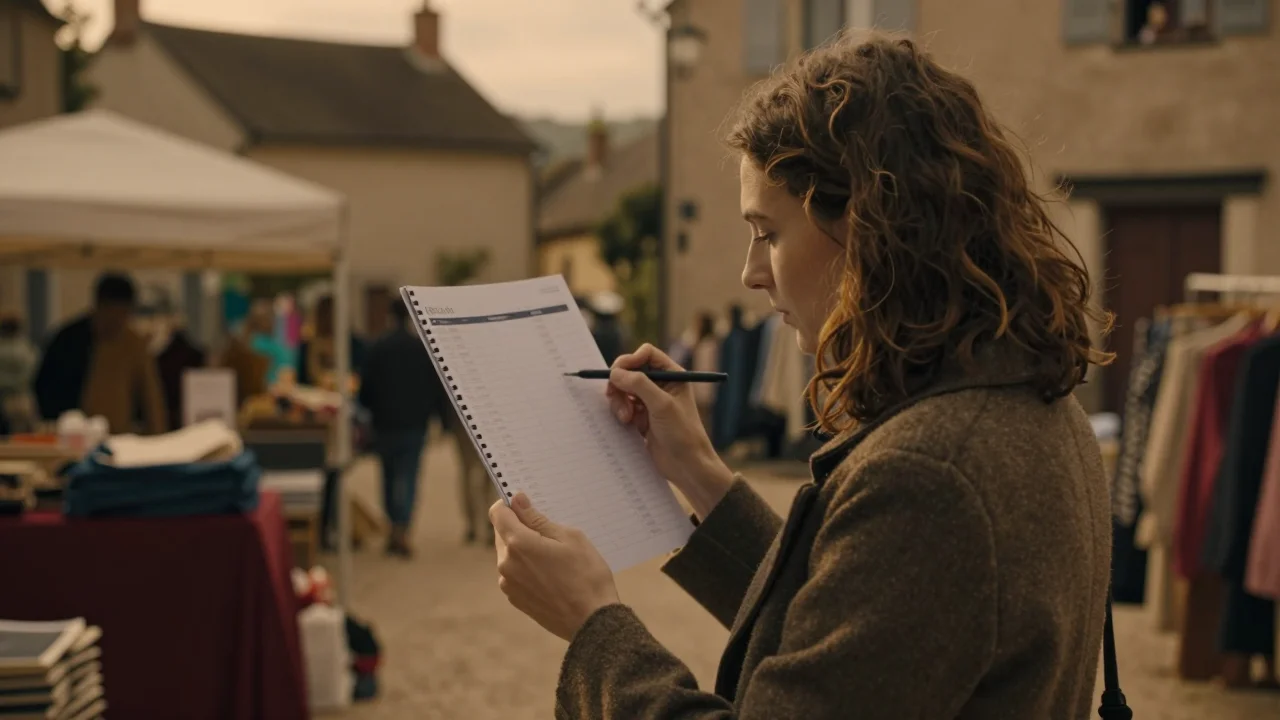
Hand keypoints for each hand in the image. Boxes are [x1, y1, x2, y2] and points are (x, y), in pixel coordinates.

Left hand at [489, 493, 619, 641]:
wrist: (592, 621)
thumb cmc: (587, 575)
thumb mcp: (569, 537)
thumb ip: (538, 518)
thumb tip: (517, 501)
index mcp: (518, 544)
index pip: (498, 513)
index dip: (509, 504)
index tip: (525, 505)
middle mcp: (506, 564)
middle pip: (502, 533)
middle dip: (520, 527)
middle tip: (549, 533)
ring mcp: (509, 584)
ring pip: (508, 554)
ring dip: (523, 549)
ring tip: (553, 557)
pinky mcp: (515, 598)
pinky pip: (514, 573)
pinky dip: (526, 567)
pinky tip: (550, 574)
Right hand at [607, 344, 734, 519]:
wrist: (686, 465)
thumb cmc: (683, 433)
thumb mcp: (661, 405)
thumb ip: (639, 384)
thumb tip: (616, 373)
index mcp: (672, 375)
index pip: (646, 354)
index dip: (630, 360)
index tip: (618, 373)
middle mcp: (661, 385)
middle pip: (631, 371)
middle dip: (621, 383)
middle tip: (614, 395)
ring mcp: (650, 401)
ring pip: (624, 389)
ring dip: (619, 401)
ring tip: (625, 417)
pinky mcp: (641, 417)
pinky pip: (623, 406)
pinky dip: (620, 412)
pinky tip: (627, 424)